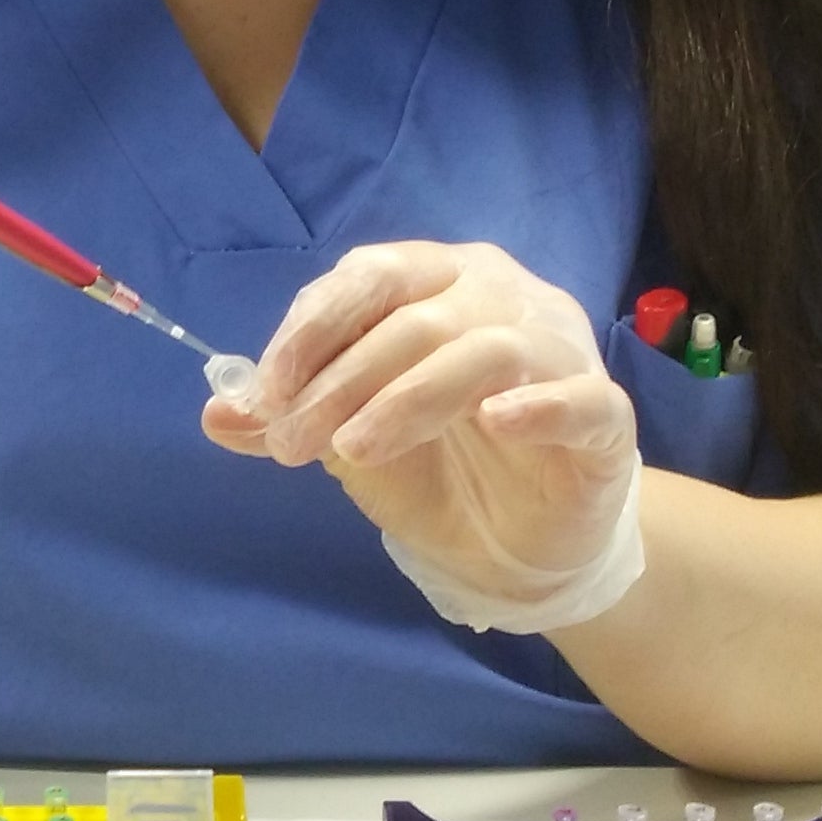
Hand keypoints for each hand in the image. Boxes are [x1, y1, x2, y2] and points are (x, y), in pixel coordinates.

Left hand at [204, 240, 646, 631]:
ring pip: (487, 350)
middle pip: (419, 318)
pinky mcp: (605, 419)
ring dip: (410, 398)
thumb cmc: (438, 466)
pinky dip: (538, 406)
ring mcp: (560, 353)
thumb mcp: (348, 442)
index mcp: (441, 281)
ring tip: (353, 452)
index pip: (373, 276)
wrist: (521, 544)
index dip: (316, 325)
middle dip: (343, 380)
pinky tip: (495, 423)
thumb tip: (216, 412)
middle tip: (290, 442)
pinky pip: (581, 400)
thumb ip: (288, 419)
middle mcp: (504, 298)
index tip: (267, 388)